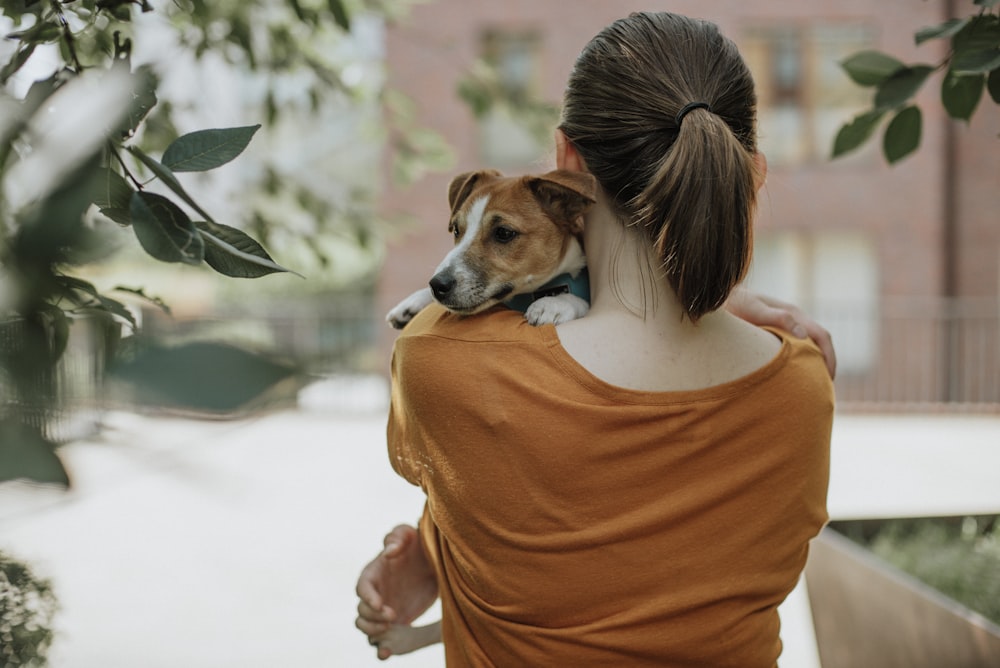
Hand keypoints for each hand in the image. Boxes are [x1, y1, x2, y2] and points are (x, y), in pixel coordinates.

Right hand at [355, 524, 438, 659]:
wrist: (432, 561)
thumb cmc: (416, 543)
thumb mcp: (408, 533)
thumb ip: (396, 537)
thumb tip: (388, 552)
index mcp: (373, 574)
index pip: (362, 588)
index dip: (368, 598)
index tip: (380, 604)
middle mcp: (374, 594)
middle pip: (361, 612)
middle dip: (373, 617)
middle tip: (392, 615)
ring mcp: (382, 610)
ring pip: (365, 628)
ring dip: (373, 632)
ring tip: (390, 627)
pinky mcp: (395, 623)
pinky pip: (382, 640)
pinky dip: (381, 649)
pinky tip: (386, 654)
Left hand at [726, 287, 836, 378]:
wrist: (721, 299)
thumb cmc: (736, 304)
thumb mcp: (755, 310)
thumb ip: (778, 318)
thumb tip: (804, 335)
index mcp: (794, 314)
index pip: (822, 336)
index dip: (829, 357)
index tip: (828, 378)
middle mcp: (795, 320)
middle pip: (821, 343)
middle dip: (827, 364)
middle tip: (825, 389)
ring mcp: (787, 326)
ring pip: (810, 347)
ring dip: (816, 365)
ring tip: (814, 387)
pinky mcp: (777, 334)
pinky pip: (796, 349)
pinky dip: (802, 363)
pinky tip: (795, 378)